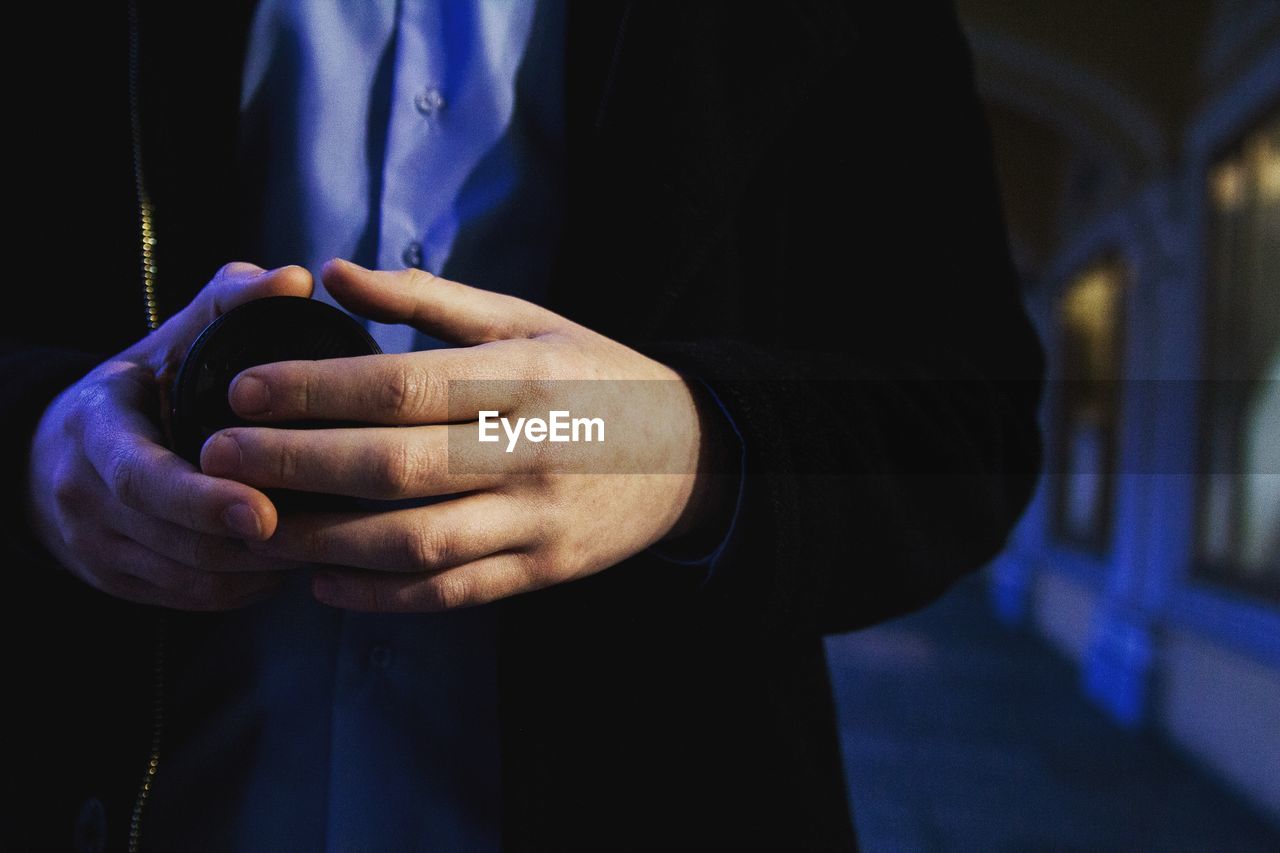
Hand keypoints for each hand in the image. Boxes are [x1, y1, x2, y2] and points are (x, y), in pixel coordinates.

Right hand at [26, 263, 312, 609]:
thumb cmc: (137, 391)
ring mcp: (103, 551)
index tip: (262, 510)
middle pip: (180, 541)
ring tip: (329, 541)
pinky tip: (297, 561)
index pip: (142, 480)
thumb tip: (293, 277)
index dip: (203, 500)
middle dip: (256, 542)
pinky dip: (251, 585)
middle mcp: (88, 502)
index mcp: (94, 435)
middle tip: (329, 528)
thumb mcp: (168, 341)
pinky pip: (197, 598)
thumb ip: (226, 305)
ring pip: (195, 579)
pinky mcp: (126, 586)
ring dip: (263, 567)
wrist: (55, 459)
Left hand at [204, 259, 735, 611]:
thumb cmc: (593, 373)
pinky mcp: (541, 570)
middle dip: (294, 464)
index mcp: (523, 375)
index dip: (315, 390)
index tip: (242, 390)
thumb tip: (333, 270)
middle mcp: (530, 450)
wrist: (687, 453)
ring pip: (413, 542)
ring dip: (322, 542)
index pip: (403, 385)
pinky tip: (323, 583)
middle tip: (216, 456)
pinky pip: (449, 593)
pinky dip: (380, 596)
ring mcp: (537, 519)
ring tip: (253, 525)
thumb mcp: (526, 320)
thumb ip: (430, 300)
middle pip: (394, 466)